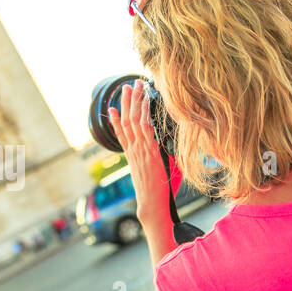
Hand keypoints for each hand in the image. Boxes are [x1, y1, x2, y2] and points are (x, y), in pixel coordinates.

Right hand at [108, 79, 170, 227]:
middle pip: (127, 120)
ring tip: (132, 86)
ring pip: (133, 120)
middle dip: (128, 101)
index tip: (119, 102)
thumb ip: (162, 158)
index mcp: (134, 154)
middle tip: (128, 85)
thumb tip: (172, 148)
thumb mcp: (159, 172)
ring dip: (133, 102)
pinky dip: (139, 114)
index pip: (124, 130)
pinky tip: (137, 103)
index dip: (120, 115)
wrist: (152, 205)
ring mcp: (139, 150)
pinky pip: (141, 129)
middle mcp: (134, 149)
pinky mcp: (147, 152)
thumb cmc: (159, 193)